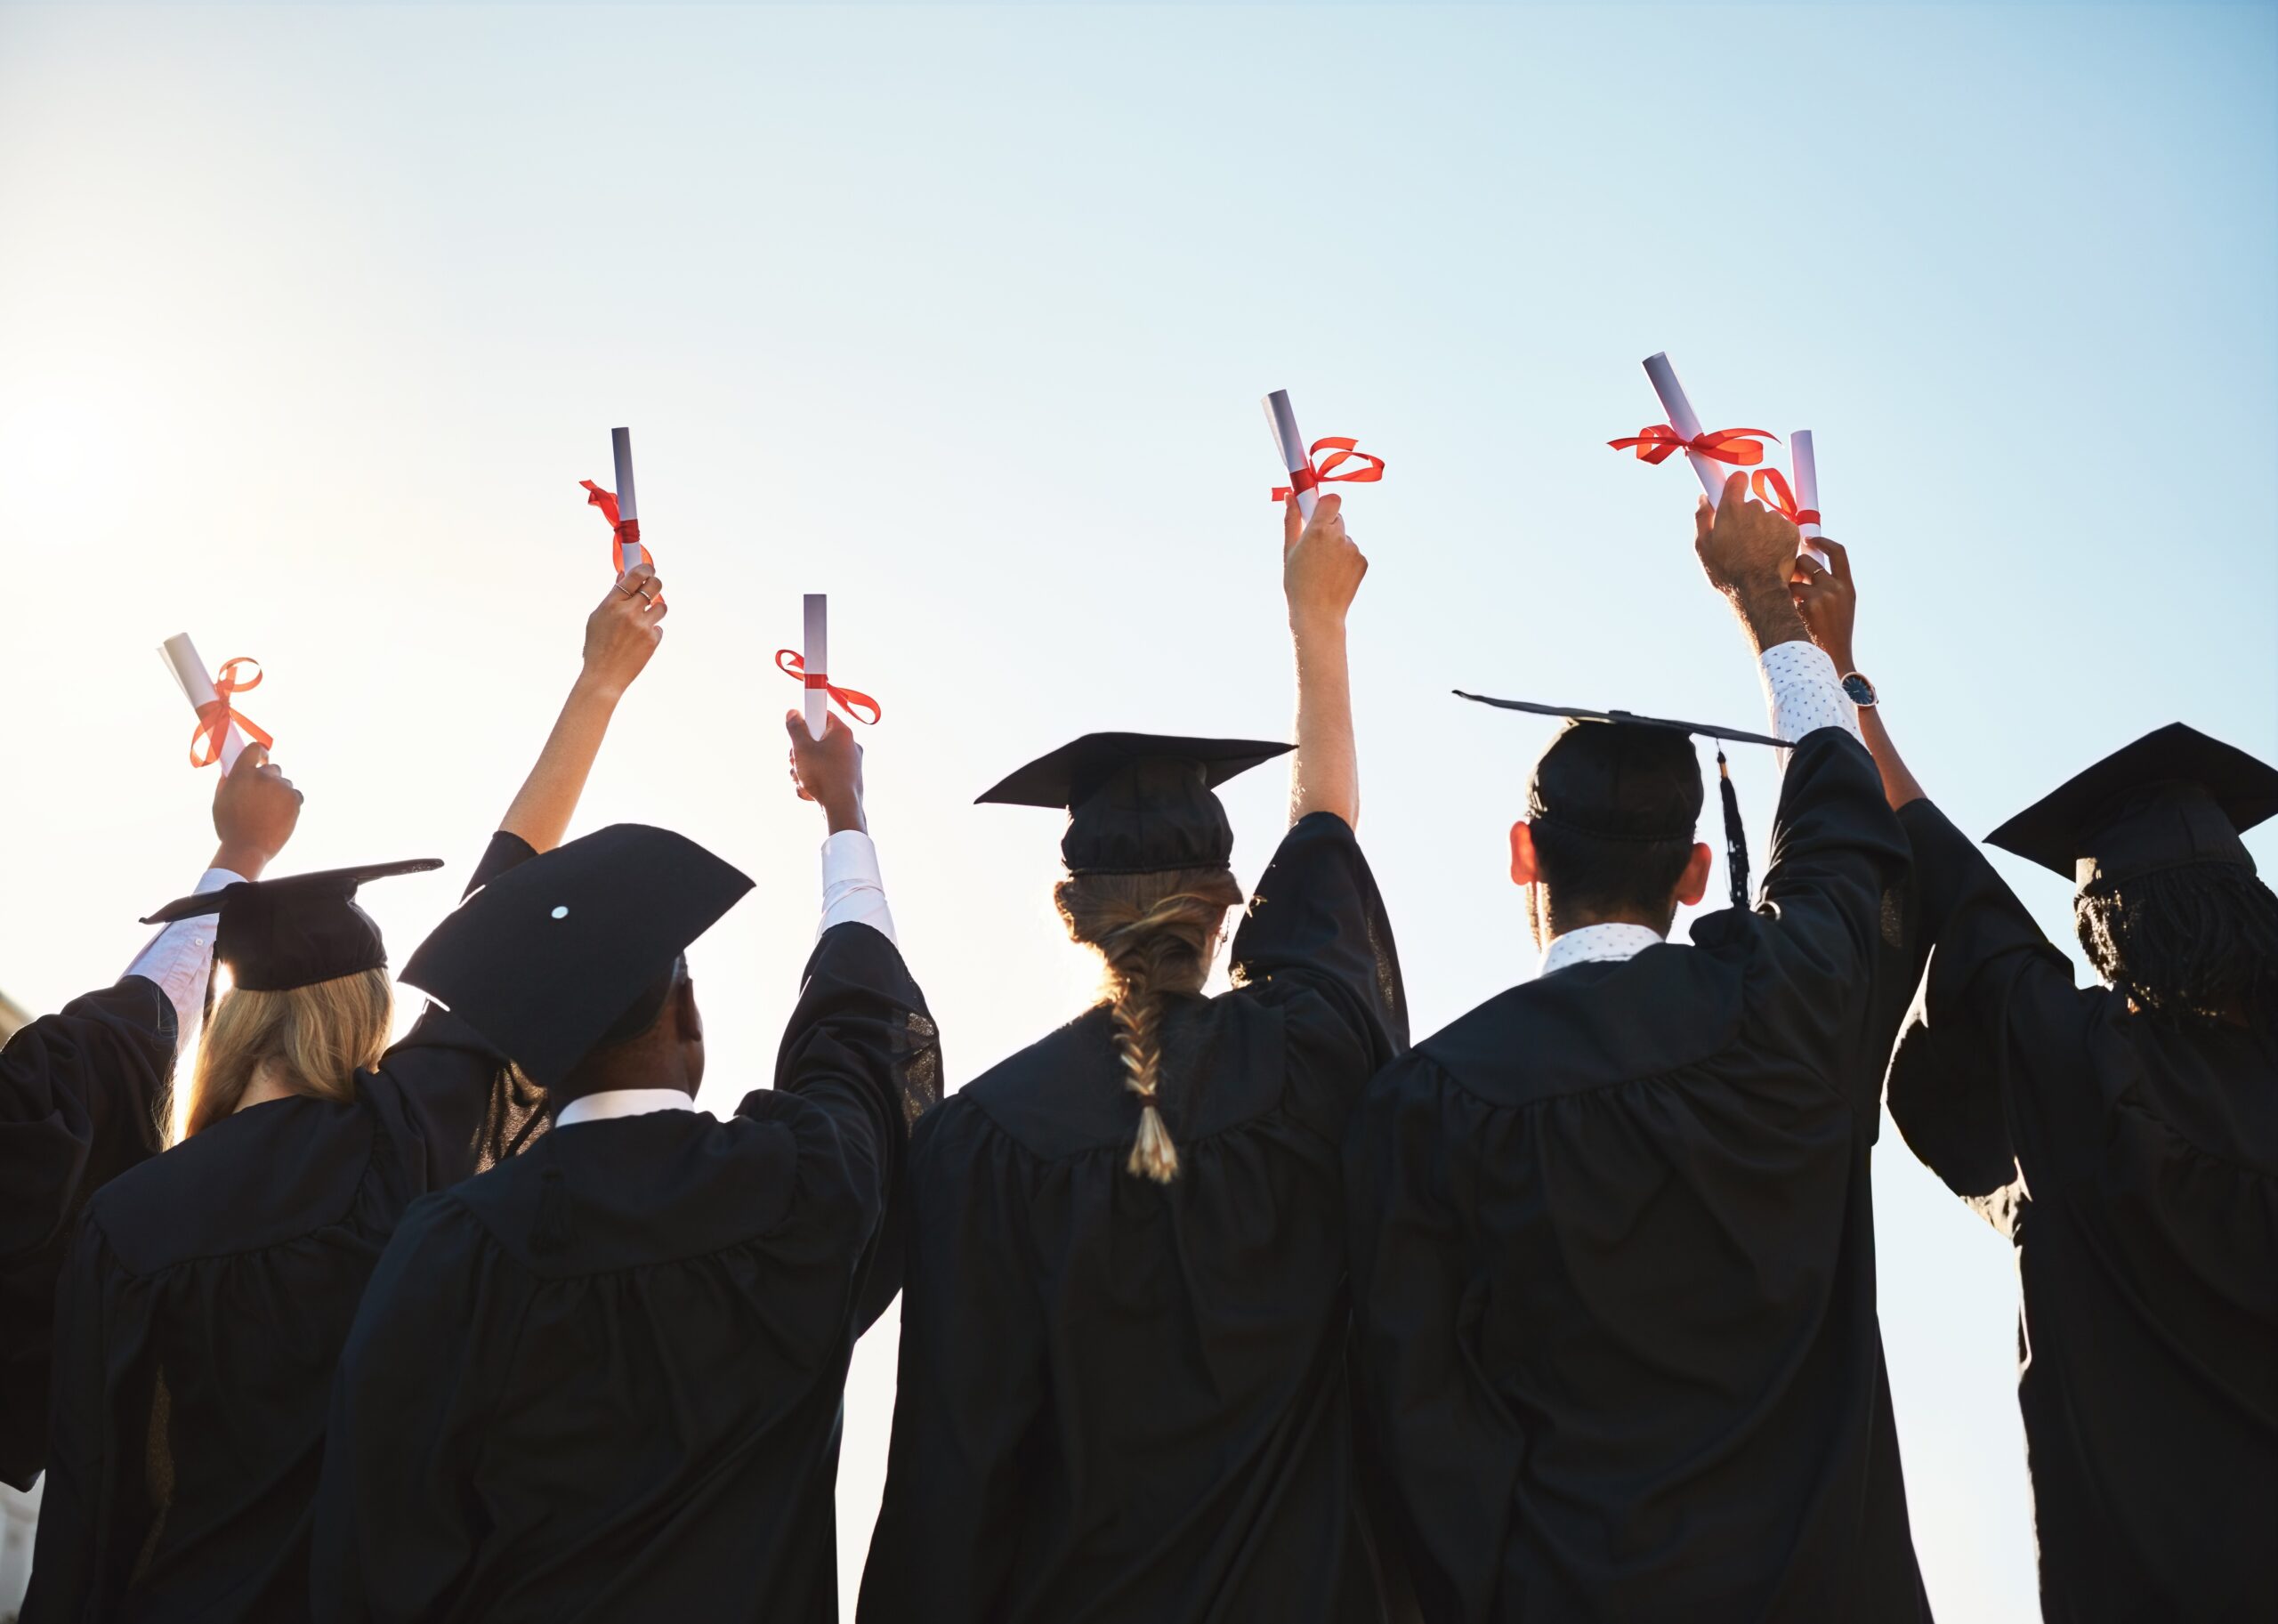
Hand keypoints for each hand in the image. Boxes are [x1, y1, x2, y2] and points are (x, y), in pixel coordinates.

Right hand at [211, 745, 301, 878]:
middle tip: (262, 796)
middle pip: (272, 768)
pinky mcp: (295, 799)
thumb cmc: (230, 827)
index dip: (259, 752)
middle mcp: (263, 776)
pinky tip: (279, 815)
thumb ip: (227, 782)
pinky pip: (296, 795)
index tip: (262, 756)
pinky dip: (290, 803)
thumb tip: (231, 770)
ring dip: (279, 792)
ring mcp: (280, 787)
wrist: (247, 848)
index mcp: (242, 774)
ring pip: (284, 783)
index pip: (254, 749)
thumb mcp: (220, 801)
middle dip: (268, 779)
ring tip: (268, 812)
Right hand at [581, 562, 666, 697]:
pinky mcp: (652, 640)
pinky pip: (658, 628)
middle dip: (655, 583)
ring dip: (655, 610)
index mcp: (612, 603)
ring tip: (643, 619)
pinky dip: (651, 631)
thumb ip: (613, 597)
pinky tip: (638, 641)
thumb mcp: (597, 618)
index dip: (645, 568)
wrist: (603, 676)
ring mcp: (642, 626)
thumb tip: (623, 575)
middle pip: (655, 585)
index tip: (648, 569)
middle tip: (652, 586)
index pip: (635, 575)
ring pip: (661, 606)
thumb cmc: (597, 646)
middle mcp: (629, 612)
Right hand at [785, 711, 865, 834]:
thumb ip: (795, 729)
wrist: (842, 809)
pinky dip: (813, 783)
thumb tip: (792, 712)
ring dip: (803, 770)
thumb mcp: (802, 748)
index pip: (823, 715)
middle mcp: (849, 746)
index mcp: (842, 733)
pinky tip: (809, 792)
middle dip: (800, 753)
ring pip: (817, 761)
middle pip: (817, 740)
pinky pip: (823, 776)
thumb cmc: (824, 776)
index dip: (807, 721)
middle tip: (795, 761)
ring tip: (802, 780)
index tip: (798, 731)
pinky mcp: (845, 781)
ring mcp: (849, 765)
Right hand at [1283, 493, 1367, 630]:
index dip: (1325, 503)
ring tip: (1323, 568)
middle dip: (1327, 527)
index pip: (1332, 500)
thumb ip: (1292, 520)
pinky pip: (1353, 552)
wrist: (1317, 614)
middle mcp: (1340, 537)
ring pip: (1344, 538)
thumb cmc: (1297, 583)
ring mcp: (1354, 550)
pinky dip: (1345, 560)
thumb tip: (1291, 496)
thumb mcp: (1289, 550)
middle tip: (1314, 547)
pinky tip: (1334, 575)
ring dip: (1335, 546)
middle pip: (1337, 518)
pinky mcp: (1363, 562)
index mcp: (1319, 530)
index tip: (1317, 510)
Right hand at [1694, 473, 1807, 652]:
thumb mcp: (1702, 547)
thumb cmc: (1726, 572)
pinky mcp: (1791, 531)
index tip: (1735, 490)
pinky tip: (1769, 554)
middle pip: (1751, 504)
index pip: (1737, 480)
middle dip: (1746, 517)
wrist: (1758, 591)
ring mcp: (1774, 519)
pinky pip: (1782, 528)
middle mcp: (1754, 509)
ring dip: (1762, 529)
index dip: (1736, 485)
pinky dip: (1777, 538)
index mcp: (1731, 510)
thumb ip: (1702, 518)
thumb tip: (1703, 499)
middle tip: (1740, 541)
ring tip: (1756, 553)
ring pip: (1767, 518)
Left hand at [1788, 536, 1857, 670]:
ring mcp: (1823, 595)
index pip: (1838, 552)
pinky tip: (1790, 616)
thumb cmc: (1830, 636)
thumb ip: (1828, 587)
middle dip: (1793, 566)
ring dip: (1786, 588)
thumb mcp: (1839, 608)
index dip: (1822, 542)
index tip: (1808, 539)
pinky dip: (1783, 601)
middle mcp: (1838, 588)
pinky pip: (1785, 593)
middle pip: (1807, 560)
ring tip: (1791, 606)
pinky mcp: (1808, 604)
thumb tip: (1803, 565)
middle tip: (1787, 577)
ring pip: (1793, 577)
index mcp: (1848, 587)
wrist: (1833, 660)